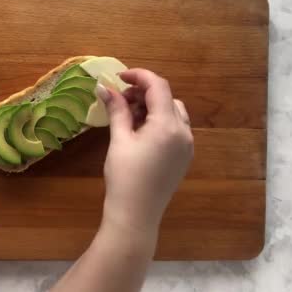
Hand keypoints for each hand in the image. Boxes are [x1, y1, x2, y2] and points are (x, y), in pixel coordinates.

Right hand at [96, 69, 193, 237]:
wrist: (136, 215)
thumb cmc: (124, 177)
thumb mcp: (119, 140)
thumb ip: (116, 110)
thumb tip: (104, 87)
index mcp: (168, 125)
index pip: (158, 86)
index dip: (138, 76)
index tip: (118, 77)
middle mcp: (184, 132)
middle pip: (167, 98)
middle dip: (144, 93)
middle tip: (120, 100)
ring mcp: (187, 146)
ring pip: (174, 112)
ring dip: (153, 107)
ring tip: (129, 116)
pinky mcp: (184, 157)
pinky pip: (176, 129)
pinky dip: (160, 121)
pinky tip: (140, 132)